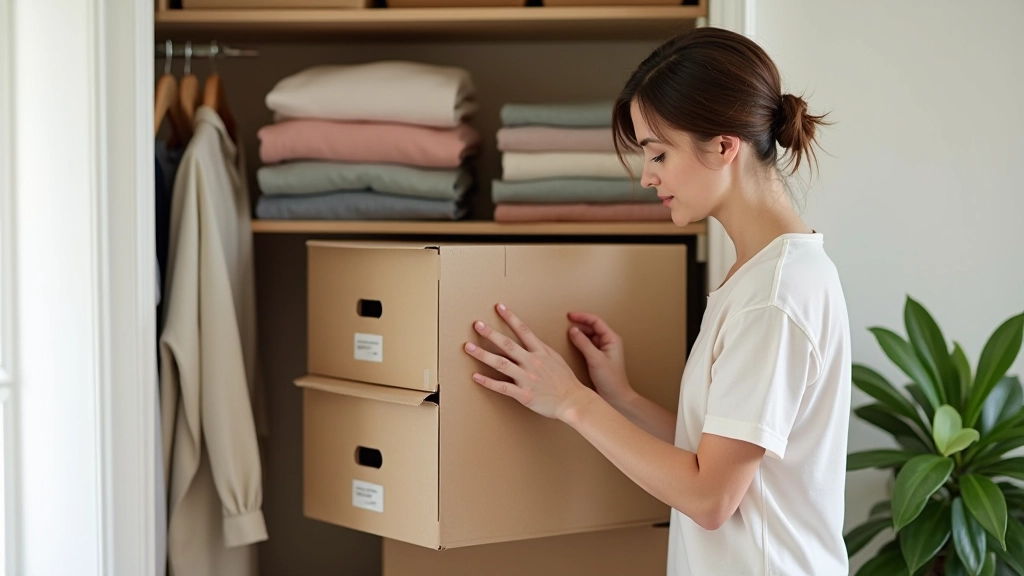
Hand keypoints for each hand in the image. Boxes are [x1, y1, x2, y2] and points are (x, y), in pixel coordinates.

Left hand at [464, 303, 594, 420]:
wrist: (573, 400)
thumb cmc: (566, 381)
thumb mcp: (556, 359)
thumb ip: (542, 350)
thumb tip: (531, 341)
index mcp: (540, 352)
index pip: (523, 330)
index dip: (510, 317)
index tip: (499, 307)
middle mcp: (532, 361)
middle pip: (507, 344)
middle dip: (490, 333)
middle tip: (477, 324)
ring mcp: (526, 378)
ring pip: (500, 363)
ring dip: (482, 354)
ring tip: (468, 347)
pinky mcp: (523, 394)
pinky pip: (502, 387)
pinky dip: (488, 381)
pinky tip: (476, 376)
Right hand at [566, 312, 634, 406]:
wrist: (616, 398)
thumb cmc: (610, 380)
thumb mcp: (595, 359)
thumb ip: (583, 343)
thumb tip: (572, 330)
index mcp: (612, 339)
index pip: (596, 321)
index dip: (582, 316)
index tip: (569, 315)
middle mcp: (608, 342)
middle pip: (592, 327)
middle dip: (579, 324)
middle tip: (564, 323)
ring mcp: (603, 350)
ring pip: (589, 336)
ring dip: (579, 333)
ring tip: (566, 332)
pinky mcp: (598, 357)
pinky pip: (587, 344)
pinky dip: (579, 342)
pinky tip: (571, 343)